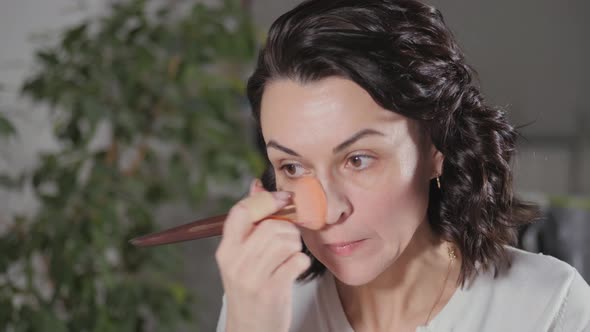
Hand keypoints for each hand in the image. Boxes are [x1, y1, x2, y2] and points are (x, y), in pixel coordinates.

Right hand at [215, 179, 309, 331]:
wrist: (250, 328)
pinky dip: (301, 262)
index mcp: (226, 249)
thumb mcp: (241, 255)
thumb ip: (250, 221)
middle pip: (271, 226)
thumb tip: (255, 184)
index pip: (242, 211)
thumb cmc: (250, 285)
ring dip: (295, 245)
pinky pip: (297, 260)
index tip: (284, 199)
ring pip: (286, 241)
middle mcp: (236, 262)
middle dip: (287, 228)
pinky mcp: (272, 290)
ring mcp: (253, 277)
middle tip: (288, 239)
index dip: (266, 200)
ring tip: (288, 255)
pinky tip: (293, 269)